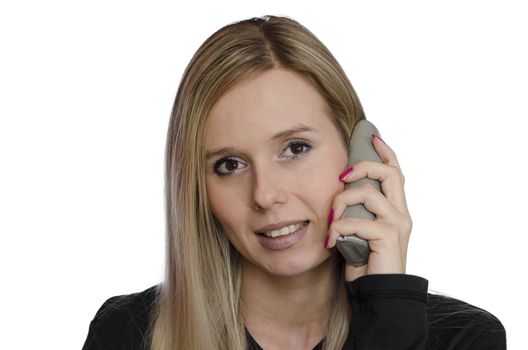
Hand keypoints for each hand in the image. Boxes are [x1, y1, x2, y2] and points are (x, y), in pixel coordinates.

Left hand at [325, 135, 411, 281]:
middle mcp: (401, 214)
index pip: (395, 172)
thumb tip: (339, 191)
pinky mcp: (388, 238)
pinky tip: (331, 241)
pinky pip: (357, 221)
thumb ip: (356, 211)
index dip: (385, 152)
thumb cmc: (365, 263)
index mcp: (395, 210)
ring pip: (368, 194)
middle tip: (342, 175)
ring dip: (341, 203)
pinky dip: (339, 228)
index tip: (372, 136)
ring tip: (330, 221)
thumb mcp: (358, 230)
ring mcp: (397, 225)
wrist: (376, 295)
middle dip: (363, 166)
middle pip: (390, 173)